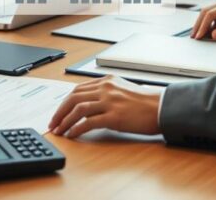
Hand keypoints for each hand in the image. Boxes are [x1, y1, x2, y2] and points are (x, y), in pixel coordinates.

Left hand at [48, 76, 162, 137]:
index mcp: (107, 81)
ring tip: (59, 131)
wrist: (162, 108)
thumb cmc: (146, 103)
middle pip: (73, 97)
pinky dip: (77, 128)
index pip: (78, 89)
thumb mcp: (123, 90)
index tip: (58, 113)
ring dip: (65, 121)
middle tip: (53, 123)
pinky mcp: (114, 116)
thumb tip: (89, 106)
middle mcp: (106, 88)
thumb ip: (106, 94)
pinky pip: (88, 122)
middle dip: (59, 111)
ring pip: (78, 109)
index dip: (64, 102)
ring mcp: (110, 101)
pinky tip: (72, 134)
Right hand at [190, 0, 215, 39]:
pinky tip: (204, 35)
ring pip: (207, 15)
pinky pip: (212, 20)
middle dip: (198, 25)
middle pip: (205, 12)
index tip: (199, 36)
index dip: (203, 25)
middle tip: (194, 37)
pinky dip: (207, 27)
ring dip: (201, 25)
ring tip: (196, 37)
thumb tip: (213, 35)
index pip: (211, 14)